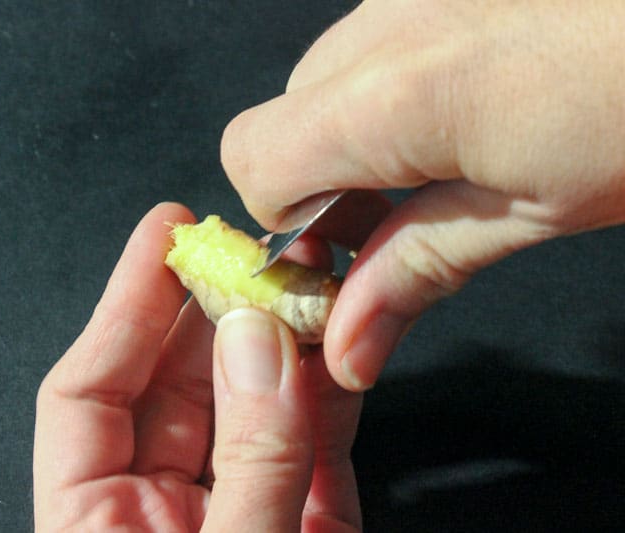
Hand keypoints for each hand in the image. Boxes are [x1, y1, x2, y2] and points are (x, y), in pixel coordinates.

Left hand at [33, 203, 362, 531]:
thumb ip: (252, 459)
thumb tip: (256, 339)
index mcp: (101, 523)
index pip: (89, 395)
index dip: (123, 308)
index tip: (161, 238)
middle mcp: (165, 510)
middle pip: (177, 384)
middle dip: (218, 310)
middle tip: (252, 250)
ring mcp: (240, 512)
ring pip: (252, 404)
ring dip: (283, 339)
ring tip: (308, 276)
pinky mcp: (310, 523)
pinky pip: (316, 442)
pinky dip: (331, 390)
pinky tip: (343, 340)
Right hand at [220, 0, 624, 390]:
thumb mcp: (536, 210)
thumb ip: (417, 272)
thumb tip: (347, 348)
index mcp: (396, 98)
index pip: (255, 162)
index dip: (283, 222)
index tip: (334, 261)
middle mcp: (385, 24)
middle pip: (280, 123)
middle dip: (315, 185)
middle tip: (388, 227)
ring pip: (324, 82)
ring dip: (353, 138)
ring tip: (439, 164)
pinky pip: (373, 42)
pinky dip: (389, 92)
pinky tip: (463, 109)